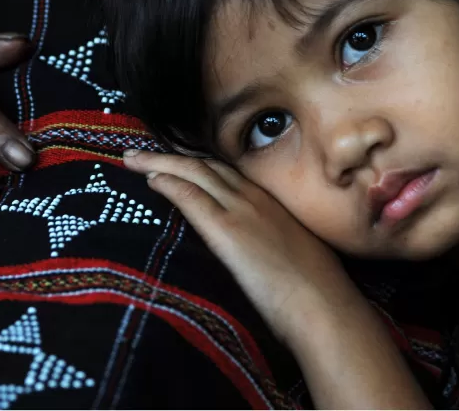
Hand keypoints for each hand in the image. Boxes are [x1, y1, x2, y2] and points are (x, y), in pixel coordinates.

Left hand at [122, 149, 359, 343]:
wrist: (324, 304)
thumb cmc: (317, 290)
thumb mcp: (298, 254)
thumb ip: (274, 243)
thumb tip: (260, 252)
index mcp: (273, 203)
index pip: (228, 173)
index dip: (199, 164)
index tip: (178, 160)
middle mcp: (256, 198)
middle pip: (207, 165)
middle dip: (172, 155)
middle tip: (141, 153)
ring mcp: (242, 210)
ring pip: (195, 172)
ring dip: (161, 162)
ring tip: (133, 159)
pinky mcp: (227, 231)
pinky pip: (191, 196)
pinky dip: (169, 183)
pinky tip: (151, 179)